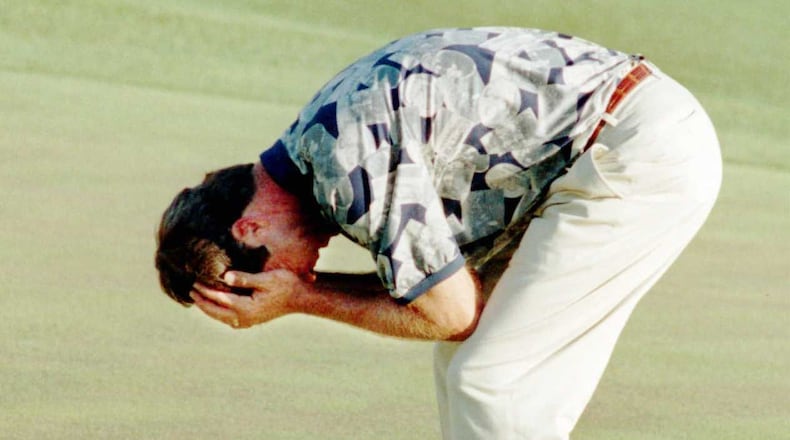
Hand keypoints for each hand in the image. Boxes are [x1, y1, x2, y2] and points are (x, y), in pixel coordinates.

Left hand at [190, 269, 304, 328]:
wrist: (300, 298)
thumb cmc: (285, 285)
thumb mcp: (266, 279)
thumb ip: (245, 279)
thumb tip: (225, 277)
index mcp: (246, 308)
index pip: (219, 299)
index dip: (205, 290)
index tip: (195, 282)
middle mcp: (244, 318)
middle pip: (216, 311)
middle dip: (202, 302)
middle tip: (190, 291)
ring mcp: (248, 321)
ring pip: (221, 317)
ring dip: (208, 309)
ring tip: (198, 299)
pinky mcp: (251, 320)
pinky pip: (228, 318)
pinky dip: (218, 312)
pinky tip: (216, 306)